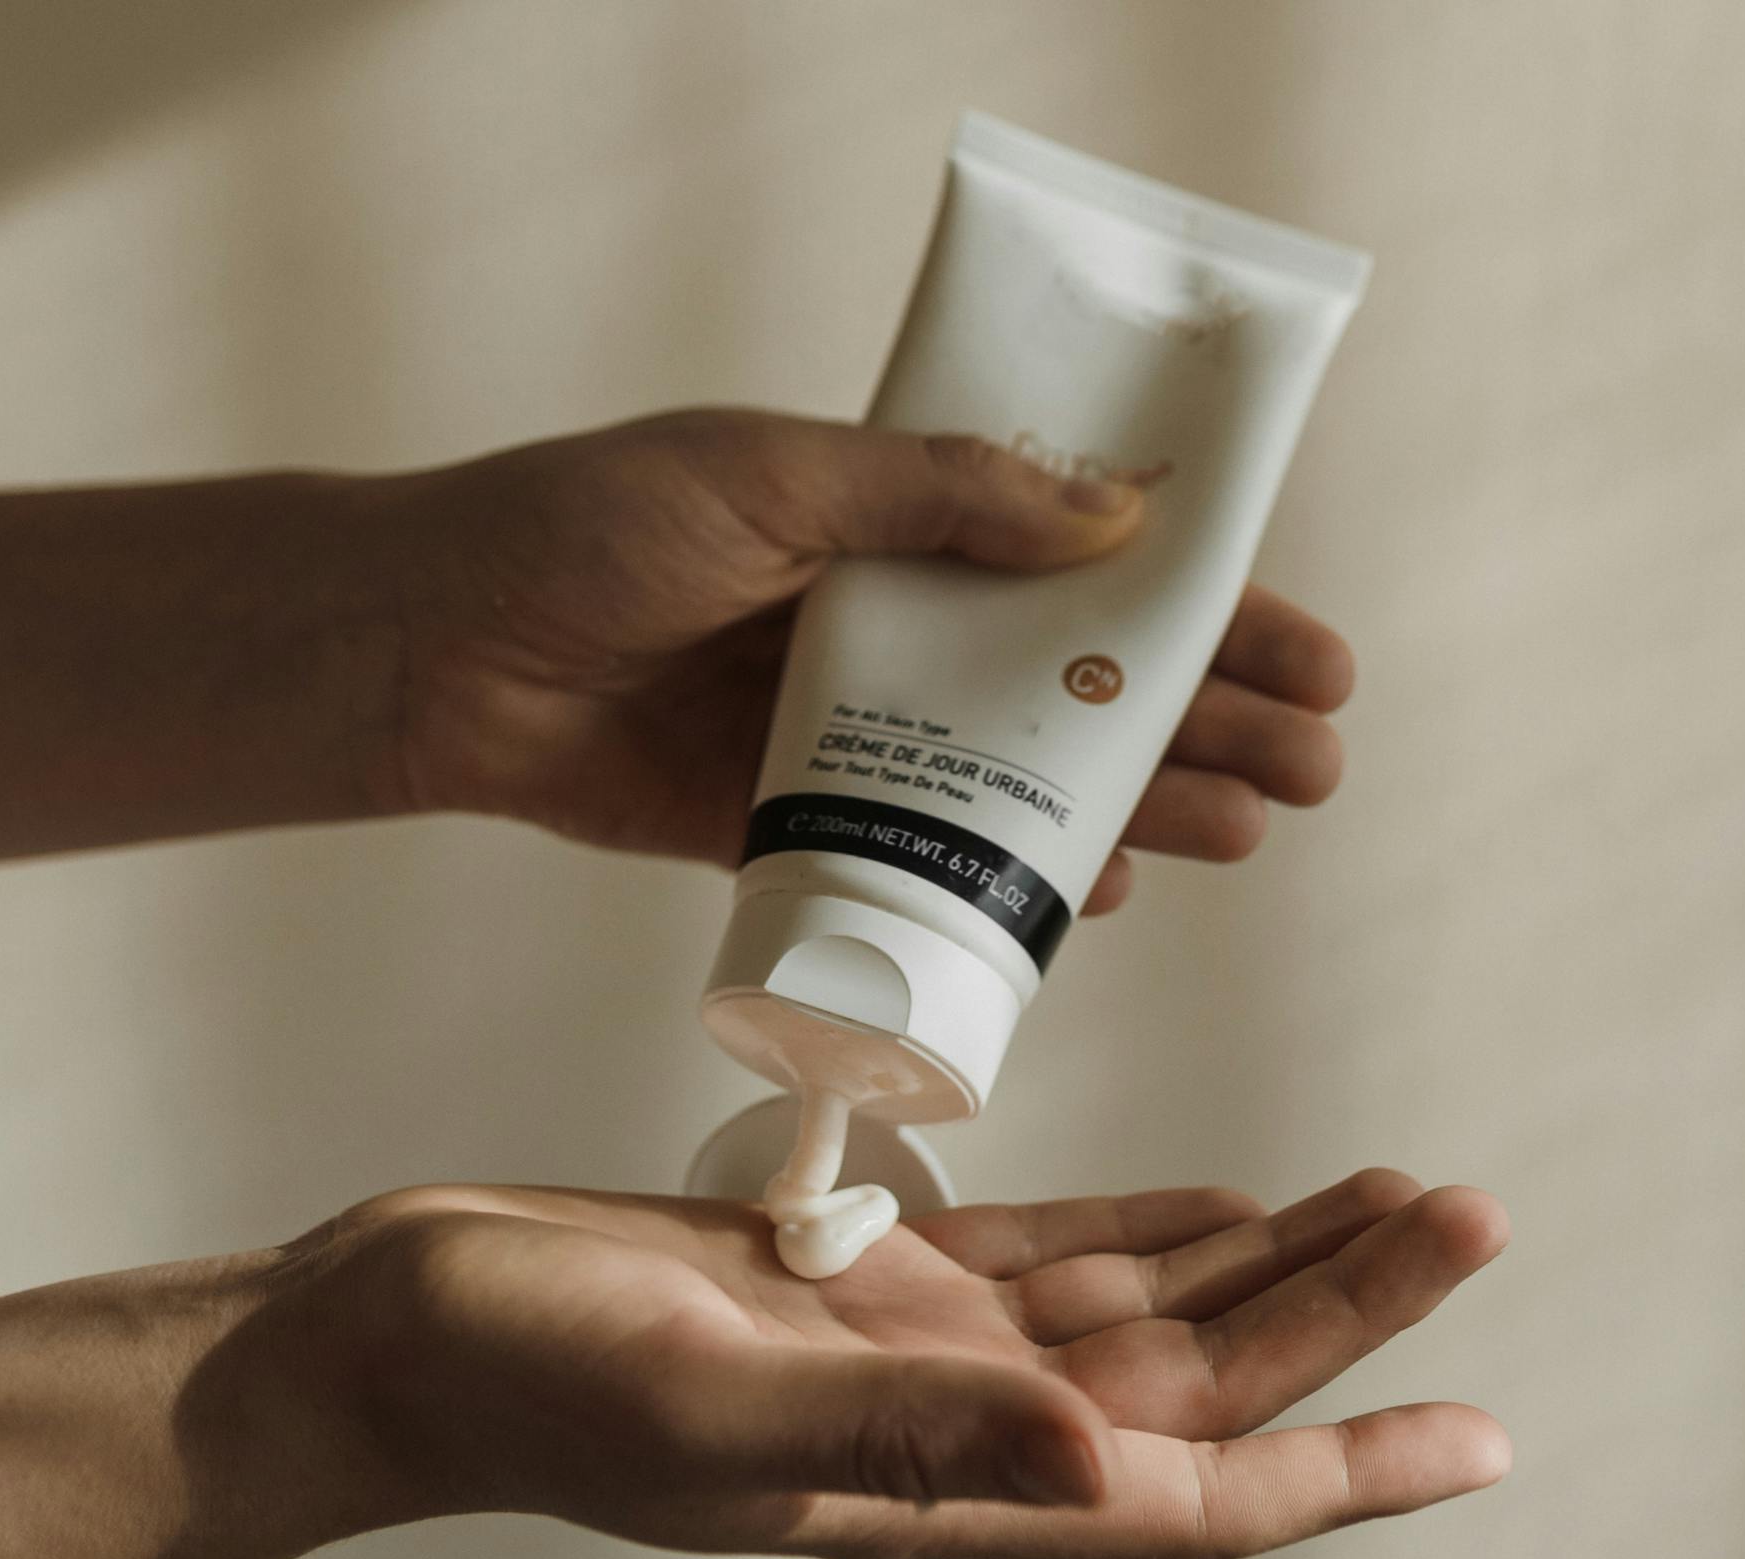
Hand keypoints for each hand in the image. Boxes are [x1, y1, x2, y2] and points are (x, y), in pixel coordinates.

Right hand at [289, 1169, 1507, 1558]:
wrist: (404, 1321)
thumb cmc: (526, 1373)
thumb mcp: (711, 1401)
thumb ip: (902, 1433)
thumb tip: (1098, 1456)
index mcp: (935, 1480)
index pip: (1189, 1497)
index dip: (1344, 1471)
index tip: (1481, 1435)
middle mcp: (947, 1425)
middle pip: (1197, 1384)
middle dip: (1339, 1312)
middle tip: (1461, 1217)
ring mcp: (906, 1348)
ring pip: (1140, 1314)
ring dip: (1263, 1262)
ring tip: (1384, 1195)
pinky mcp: (857, 1275)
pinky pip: (1047, 1260)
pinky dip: (1143, 1232)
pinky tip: (1216, 1206)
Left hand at [372, 409, 1355, 913]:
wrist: (432, 650)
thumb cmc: (584, 532)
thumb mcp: (770, 476)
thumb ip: (933, 496)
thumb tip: (1109, 518)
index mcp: (898, 524)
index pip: (1088, 561)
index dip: (1206, 602)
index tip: (1309, 650)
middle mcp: (894, 630)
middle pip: (1086, 681)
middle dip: (1209, 719)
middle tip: (1312, 769)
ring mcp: (849, 734)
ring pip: (1029, 780)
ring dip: (1147, 803)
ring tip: (1249, 829)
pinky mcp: (793, 824)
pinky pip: (931, 857)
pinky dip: (1018, 881)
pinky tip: (1108, 896)